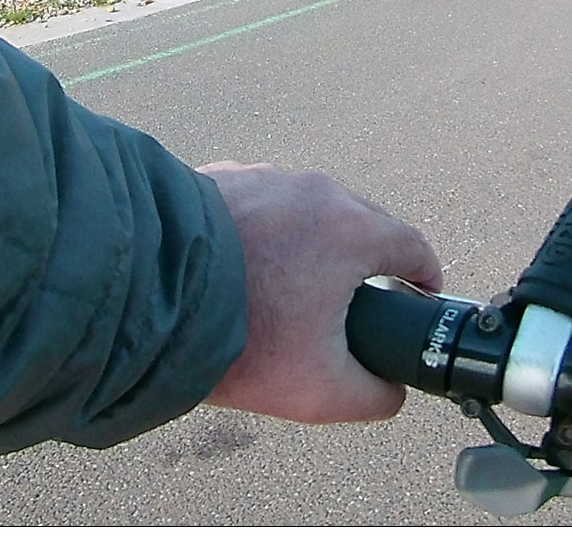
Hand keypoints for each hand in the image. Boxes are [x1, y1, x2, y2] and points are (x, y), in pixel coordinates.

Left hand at [199, 162, 442, 423]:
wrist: (147, 296)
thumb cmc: (237, 337)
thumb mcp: (319, 389)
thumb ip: (374, 394)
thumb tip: (391, 389)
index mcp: (353, 230)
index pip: (413, 246)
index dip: (424, 275)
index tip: (421, 292)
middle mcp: (317, 191)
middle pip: (364, 221)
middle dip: (369, 257)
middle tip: (357, 295)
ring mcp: (269, 177)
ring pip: (311, 208)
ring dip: (314, 239)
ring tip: (293, 279)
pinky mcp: (226, 176)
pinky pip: (263, 201)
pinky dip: (267, 227)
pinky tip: (246, 261)